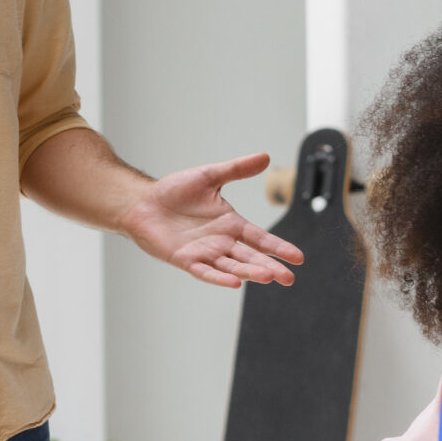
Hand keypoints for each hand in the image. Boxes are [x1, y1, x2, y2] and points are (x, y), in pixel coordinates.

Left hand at [120, 154, 303, 288]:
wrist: (143, 202)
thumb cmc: (173, 191)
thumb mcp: (210, 176)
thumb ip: (237, 169)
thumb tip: (266, 156)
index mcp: (231, 224)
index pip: (260, 239)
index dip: (278, 248)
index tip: (298, 257)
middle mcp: (221, 242)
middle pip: (251, 258)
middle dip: (270, 267)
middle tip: (289, 278)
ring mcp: (204, 253)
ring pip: (232, 267)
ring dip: (250, 273)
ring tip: (269, 277)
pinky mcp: (186, 260)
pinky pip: (205, 272)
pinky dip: (219, 278)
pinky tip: (235, 284)